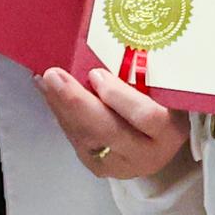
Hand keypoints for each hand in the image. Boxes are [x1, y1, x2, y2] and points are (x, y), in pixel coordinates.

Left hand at [32, 63, 194, 182]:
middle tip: (53, 75)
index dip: (119, 96)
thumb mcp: (162, 92)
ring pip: (85, 136)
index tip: (95, 73)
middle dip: (76, 102)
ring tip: (44, 80)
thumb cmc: (162, 106)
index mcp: (170, 130)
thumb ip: (143, 76)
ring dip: (60, 105)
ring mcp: (120, 165)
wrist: (157, 144)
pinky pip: (75, 139)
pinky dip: (60, 114)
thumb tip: (104, 48)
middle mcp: (147, 154)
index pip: (145, 116)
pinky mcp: (97, 167)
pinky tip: (48, 93)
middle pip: (108, 130)